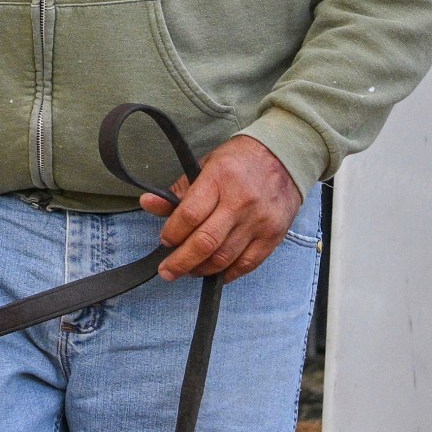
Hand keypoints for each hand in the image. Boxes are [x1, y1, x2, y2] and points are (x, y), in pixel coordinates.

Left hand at [138, 135, 302, 281]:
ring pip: (224, 258)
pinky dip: (227, 273)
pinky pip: (246, 264)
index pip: (190, 215)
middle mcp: (241, 201)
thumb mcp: (205, 165)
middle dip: (181, 262)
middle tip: (167, 271)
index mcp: (220, 178)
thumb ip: (179, 190)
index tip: (165, 241)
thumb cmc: (238, 162)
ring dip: (201, 269)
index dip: (172, 233)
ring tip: (188, 270)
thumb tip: (147, 203)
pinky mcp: (273, 236)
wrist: (284, 158)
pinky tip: (214, 272)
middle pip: (205, 242)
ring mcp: (259, 221)